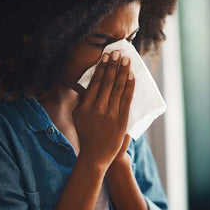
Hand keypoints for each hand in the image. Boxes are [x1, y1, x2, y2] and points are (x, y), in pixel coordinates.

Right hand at [73, 50, 134, 170]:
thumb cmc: (86, 135)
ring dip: (123, 71)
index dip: (102, 67)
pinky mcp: (121, 120)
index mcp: (85, 106)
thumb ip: (83, 101)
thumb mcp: (78, 117)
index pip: (95, 82)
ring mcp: (110, 114)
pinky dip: (130, 85)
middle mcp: (98, 108)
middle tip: (118, 53)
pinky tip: (131, 76)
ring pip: (118, 88)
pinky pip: (127, 99)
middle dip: (113, 65)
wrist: (95, 156)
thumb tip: (88, 84)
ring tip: (126, 60)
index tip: (106, 56)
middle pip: (108, 81)